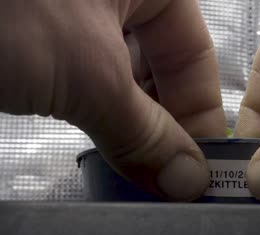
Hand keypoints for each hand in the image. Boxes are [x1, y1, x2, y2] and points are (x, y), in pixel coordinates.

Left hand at [0, 0, 225, 200]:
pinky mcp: (42, 41)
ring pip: (122, 82)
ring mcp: (77, 19)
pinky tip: (100, 150)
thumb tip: (183, 176)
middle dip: (164, 127)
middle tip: (168, 178)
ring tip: (134, 172)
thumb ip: (141, 130)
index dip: (202, 112)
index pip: (194, 53)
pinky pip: (87, 86)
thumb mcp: (86, 71)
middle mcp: (115, 0)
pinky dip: (95, 121)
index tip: (201, 165)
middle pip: (160, 70)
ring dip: (128, 130)